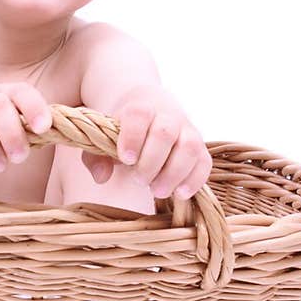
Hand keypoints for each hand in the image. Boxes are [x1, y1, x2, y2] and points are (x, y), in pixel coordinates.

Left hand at [82, 84, 211, 198]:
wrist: (150, 107)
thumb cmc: (123, 129)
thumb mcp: (104, 137)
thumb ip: (96, 156)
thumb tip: (101, 177)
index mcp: (141, 108)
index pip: (139, 115)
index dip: (132, 137)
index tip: (125, 159)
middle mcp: (168, 116)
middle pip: (165, 133)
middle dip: (151, 163)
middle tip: (138, 181)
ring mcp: (187, 130)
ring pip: (189, 147)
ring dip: (174, 174)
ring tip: (157, 191)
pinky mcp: (200, 147)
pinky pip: (205, 162)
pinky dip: (195, 180)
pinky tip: (180, 194)